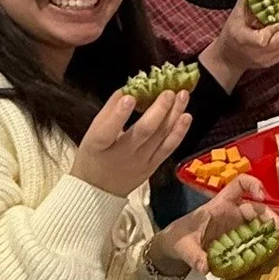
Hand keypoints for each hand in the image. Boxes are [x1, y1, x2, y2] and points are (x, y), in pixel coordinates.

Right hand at [71, 88, 190, 197]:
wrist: (99, 191)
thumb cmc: (94, 156)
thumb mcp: (92, 133)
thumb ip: (109, 111)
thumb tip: (128, 88)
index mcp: (99, 145)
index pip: (107, 130)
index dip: (118, 114)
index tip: (130, 97)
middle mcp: (122, 155)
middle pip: (143, 132)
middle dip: (158, 110)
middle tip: (169, 91)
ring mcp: (140, 162)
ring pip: (160, 138)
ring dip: (174, 116)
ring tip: (183, 96)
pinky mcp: (153, 167)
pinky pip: (168, 148)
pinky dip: (179, 132)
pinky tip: (186, 117)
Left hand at [149, 174, 274, 275]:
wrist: (173, 248)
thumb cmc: (179, 238)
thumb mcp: (184, 246)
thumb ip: (194, 256)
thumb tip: (205, 267)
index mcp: (220, 205)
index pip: (239, 184)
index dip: (253, 185)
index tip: (261, 198)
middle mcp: (233, 213)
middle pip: (259, 210)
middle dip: (273, 221)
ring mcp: (238, 228)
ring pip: (262, 226)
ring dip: (274, 236)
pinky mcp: (239, 242)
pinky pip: (257, 241)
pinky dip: (267, 248)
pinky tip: (272, 258)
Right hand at [201, 0, 278, 90]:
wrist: (228, 58)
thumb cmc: (230, 35)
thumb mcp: (236, 15)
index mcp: (249, 40)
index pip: (270, 34)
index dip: (275, 24)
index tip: (274, 17)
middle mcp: (259, 53)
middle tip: (276, 22)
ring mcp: (266, 60)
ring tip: (276, 29)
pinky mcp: (270, 64)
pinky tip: (277, 37)